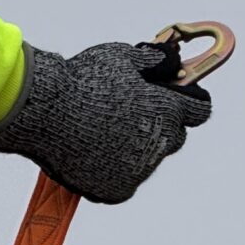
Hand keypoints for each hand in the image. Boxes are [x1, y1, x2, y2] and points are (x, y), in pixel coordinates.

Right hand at [0, 39, 211, 203]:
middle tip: (130, 114)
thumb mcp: (119, 56)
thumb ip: (150, 60)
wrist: (44, 112)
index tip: (181, 100)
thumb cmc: (80, 80)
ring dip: (135, 146)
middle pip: (176, 137)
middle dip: (161, 125)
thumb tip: (168, 60)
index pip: (200, 110)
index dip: (191, 102)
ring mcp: (140, 169)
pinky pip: (125, 181)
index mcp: (165, 109)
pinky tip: (93, 152)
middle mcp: (159, 141)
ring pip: (148, 159)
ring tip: (101, 131)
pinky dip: (113, 170)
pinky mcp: (119, 189)